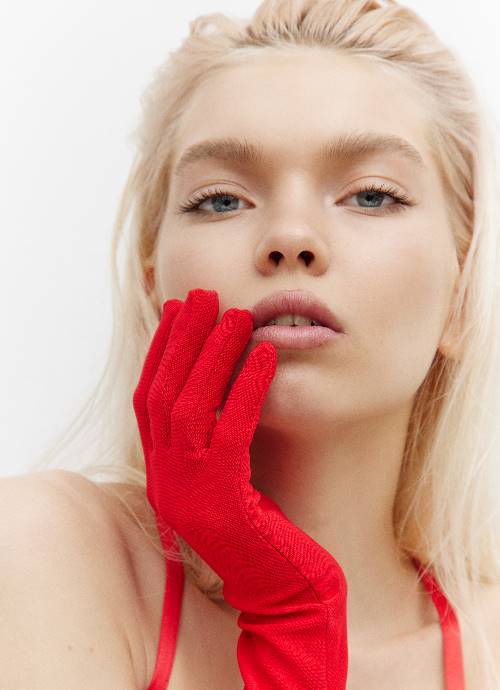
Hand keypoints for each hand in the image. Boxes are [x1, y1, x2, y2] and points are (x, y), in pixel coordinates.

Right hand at [133, 287, 347, 688]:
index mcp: (162, 475)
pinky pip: (232, 431)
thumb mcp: (230, 481)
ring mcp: (189, 495)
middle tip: (205, 297)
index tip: (178, 310)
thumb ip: (215, 441)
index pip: (148, 401)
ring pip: (191, 407)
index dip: (161, 352)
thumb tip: (222, 381)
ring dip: (214, 354)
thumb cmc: (266, 534)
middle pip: (164, 395)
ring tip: (238, 314)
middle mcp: (165, 483)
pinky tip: (265, 354)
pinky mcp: (223, 503)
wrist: (285, 596)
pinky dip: (248, 387)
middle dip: (183, 340)